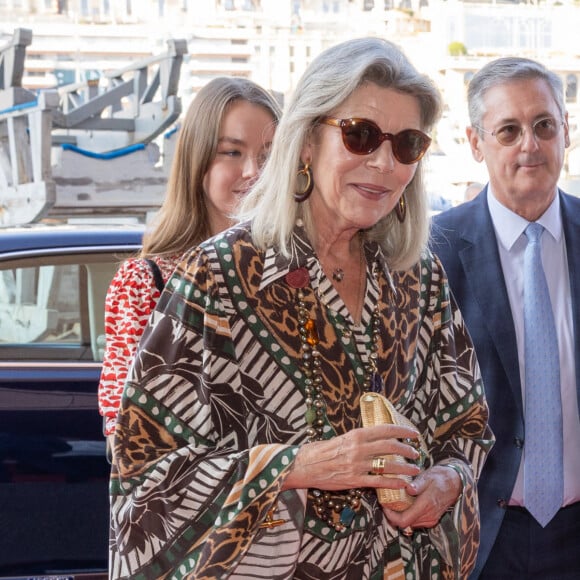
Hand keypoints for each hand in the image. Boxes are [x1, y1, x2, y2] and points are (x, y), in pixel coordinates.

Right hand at [283, 424, 420, 491]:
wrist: (304, 465)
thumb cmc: (320, 451)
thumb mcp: (341, 438)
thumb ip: (357, 439)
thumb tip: (374, 437)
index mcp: (356, 434)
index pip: (385, 429)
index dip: (402, 430)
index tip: (413, 433)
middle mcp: (359, 448)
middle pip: (391, 446)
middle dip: (407, 449)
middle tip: (416, 452)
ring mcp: (358, 465)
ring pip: (389, 465)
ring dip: (405, 467)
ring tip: (415, 469)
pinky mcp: (354, 480)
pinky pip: (379, 482)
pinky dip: (393, 483)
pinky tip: (403, 484)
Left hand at [382, 464, 462, 530]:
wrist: (455, 483)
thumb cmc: (439, 477)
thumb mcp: (428, 476)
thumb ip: (418, 484)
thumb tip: (408, 488)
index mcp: (426, 505)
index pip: (404, 520)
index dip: (390, 516)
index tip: (384, 505)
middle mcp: (428, 516)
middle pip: (404, 523)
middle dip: (393, 514)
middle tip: (386, 501)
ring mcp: (430, 519)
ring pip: (409, 523)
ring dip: (400, 514)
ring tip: (393, 500)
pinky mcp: (431, 519)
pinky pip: (415, 521)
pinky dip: (408, 514)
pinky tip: (404, 503)